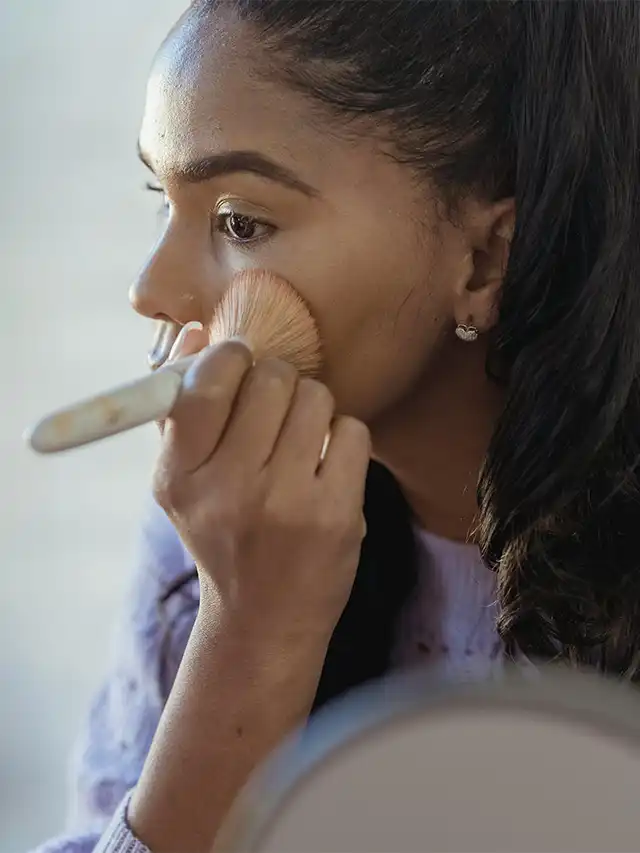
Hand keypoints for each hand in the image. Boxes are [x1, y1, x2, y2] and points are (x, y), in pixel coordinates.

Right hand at [152, 338, 370, 647]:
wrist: (265, 618)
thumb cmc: (223, 536)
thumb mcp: (182, 484)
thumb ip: (180, 409)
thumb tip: (197, 332)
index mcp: (179, 477)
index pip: (205, 383)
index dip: (230, 357)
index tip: (240, 364)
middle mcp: (228, 489)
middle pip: (271, 379)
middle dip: (279, 381)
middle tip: (277, 408)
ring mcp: (286, 503)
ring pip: (316, 397)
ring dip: (314, 406)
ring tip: (303, 440)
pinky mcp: (336, 515)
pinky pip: (354, 430)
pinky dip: (345, 438)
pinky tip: (329, 466)